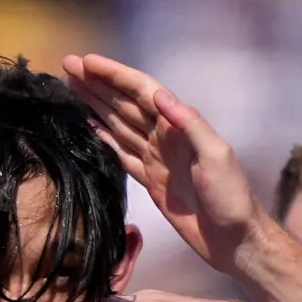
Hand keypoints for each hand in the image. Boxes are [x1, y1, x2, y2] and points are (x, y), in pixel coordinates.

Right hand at [63, 52, 269, 273]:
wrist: (234, 239)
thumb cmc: (231, 198)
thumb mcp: (216, 156)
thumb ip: (190, 124)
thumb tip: (160, 94)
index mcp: (179, 127)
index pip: (141, 92)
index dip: (113, 76)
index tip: (86, 62)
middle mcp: (164, 137)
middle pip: (124, 103)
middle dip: (97, 84)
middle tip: (68, 66)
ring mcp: (155, 158)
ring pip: (118, 124)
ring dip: (96, 105)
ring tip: (72, 88)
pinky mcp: (150, 180)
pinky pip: (121, 153)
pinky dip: (104, 137)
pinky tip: (89, 125)